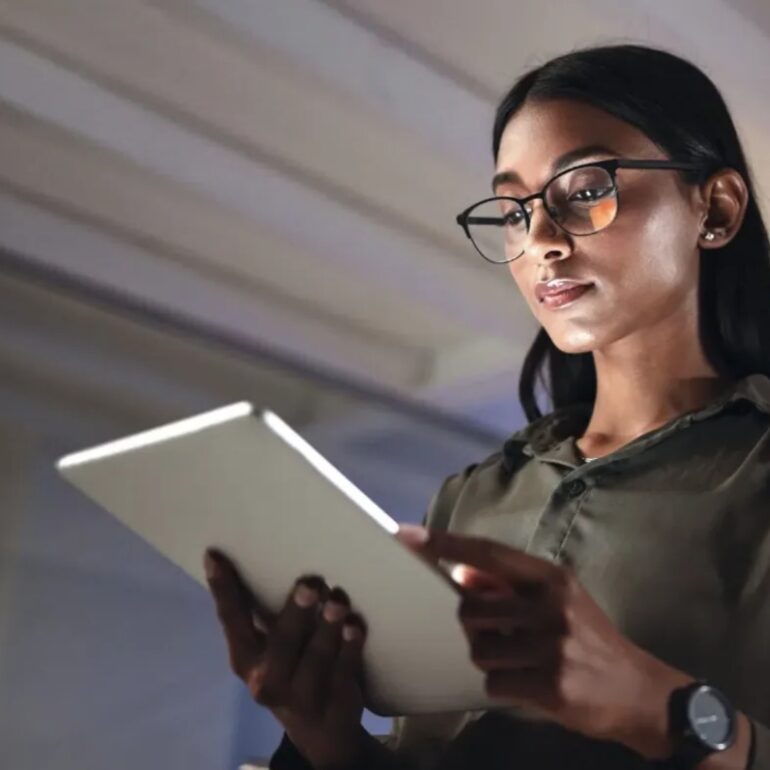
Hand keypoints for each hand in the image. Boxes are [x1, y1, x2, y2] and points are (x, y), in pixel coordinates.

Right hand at [204, 549, 367, 768]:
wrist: (322, 729)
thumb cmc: (292, 667)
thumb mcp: (271, 647)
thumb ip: (268, 612)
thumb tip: (273, 552)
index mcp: (246, 659)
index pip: (232, 620)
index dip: (224, 589)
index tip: (216, 556)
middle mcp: (267, 680)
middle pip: (282, 643)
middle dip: (297, 612)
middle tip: (311, 583)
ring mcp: (301, 697)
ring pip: (316, 659)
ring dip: (328, 626)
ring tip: (339, 600)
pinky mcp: (334, 704)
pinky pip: (344, 672)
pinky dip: (350, 647)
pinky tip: (355, 626)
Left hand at [396, 526, 694, 759]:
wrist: (638, 691)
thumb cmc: (589, 638)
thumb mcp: (556, 601)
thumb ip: (509, 585)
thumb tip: (462, 574)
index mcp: (550, 578)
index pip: (487, 553)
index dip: (445, 544)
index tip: (408, 536)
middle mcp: (550, 605)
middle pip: (471, 608)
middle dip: (474, 626)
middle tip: (499, 635)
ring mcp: (551, 646)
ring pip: (479, 649)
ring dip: (489, 659)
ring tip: (520, 661)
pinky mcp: (550, 685)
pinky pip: (495, 683)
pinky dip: (504, 686)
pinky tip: (529, 683)